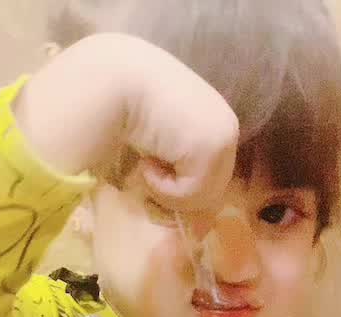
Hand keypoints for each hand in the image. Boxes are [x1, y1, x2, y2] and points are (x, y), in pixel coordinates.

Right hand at [14, 33, 237, 214]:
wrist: (114, 81)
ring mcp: (223, 137)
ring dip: (168, 190)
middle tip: (147, 168)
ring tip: (146, 162)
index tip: (153, 168)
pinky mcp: (211, 149)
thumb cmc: (126, 104)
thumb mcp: (162, 134)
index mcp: (216, 119)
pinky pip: (191, 195)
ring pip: (203, 197)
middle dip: (178, 191)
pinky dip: (164, 188)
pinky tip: (147, 161)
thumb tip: (186, 210)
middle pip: (213, 189)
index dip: (183, 183)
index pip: (213, 173)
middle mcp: (226, 125)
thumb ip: (179, 160)